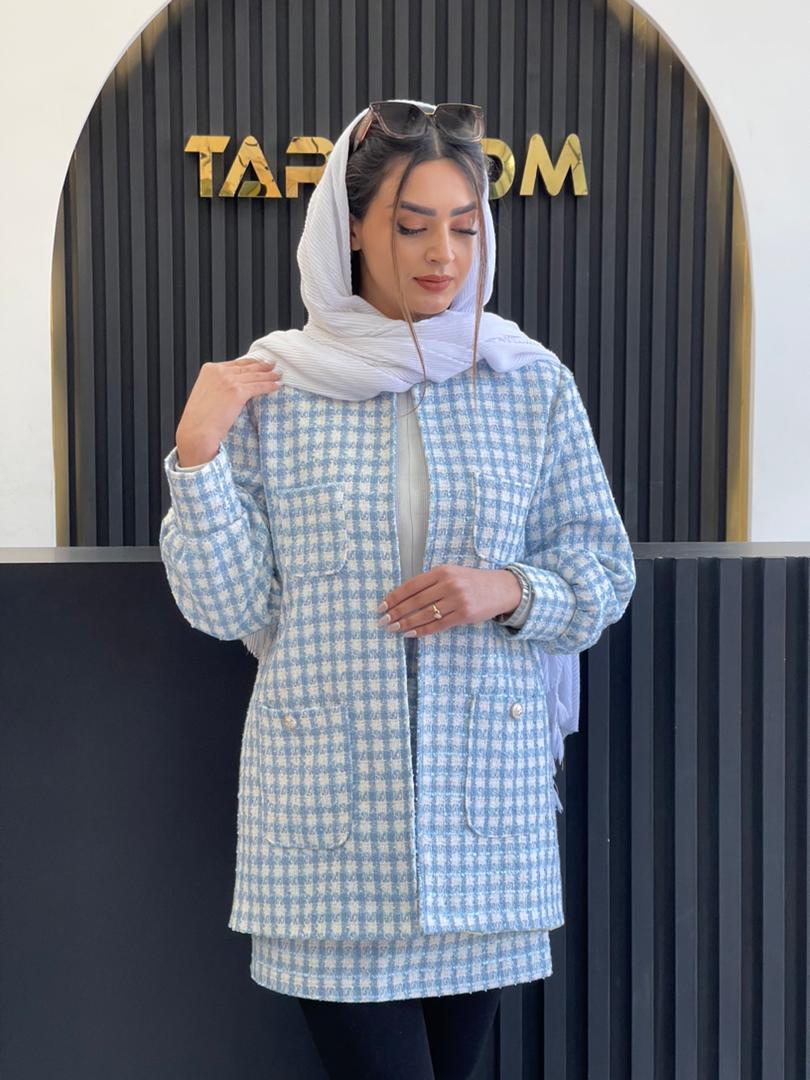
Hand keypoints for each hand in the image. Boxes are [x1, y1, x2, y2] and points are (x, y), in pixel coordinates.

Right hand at [175, 357, 282, 466]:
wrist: (197, 430)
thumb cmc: (199, 419)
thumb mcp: (205, 394)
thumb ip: (218, 385)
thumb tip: (232, 387)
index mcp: (209, 370)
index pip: (235, 363)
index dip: (249, 363)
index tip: (258, 363)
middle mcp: (219, 371)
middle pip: (246, 368)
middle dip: (262, 366)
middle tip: (272, 365)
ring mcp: (229, 380)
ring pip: (255, 376)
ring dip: (269, 375)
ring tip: (278, 375)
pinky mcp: (238, 392)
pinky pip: (258, 387)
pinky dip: (269, 386)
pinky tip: (276, 386)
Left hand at [376, 565, 522, 637]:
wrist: (501, 588)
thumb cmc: (471, 581)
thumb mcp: (451, 574)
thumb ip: (430, 582)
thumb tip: (403, 597)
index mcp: (442, 571)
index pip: (412, 585)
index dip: (395, 596)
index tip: (382, 605)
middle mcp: (449, 584)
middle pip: (416, 601)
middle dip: (397, 612)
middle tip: (383, 620)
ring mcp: (457, 600)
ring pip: (425, 614)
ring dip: (406, 623)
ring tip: (393, 629)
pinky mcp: (464, 615)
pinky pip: (438, 625)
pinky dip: (422, 630)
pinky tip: (411, 633)